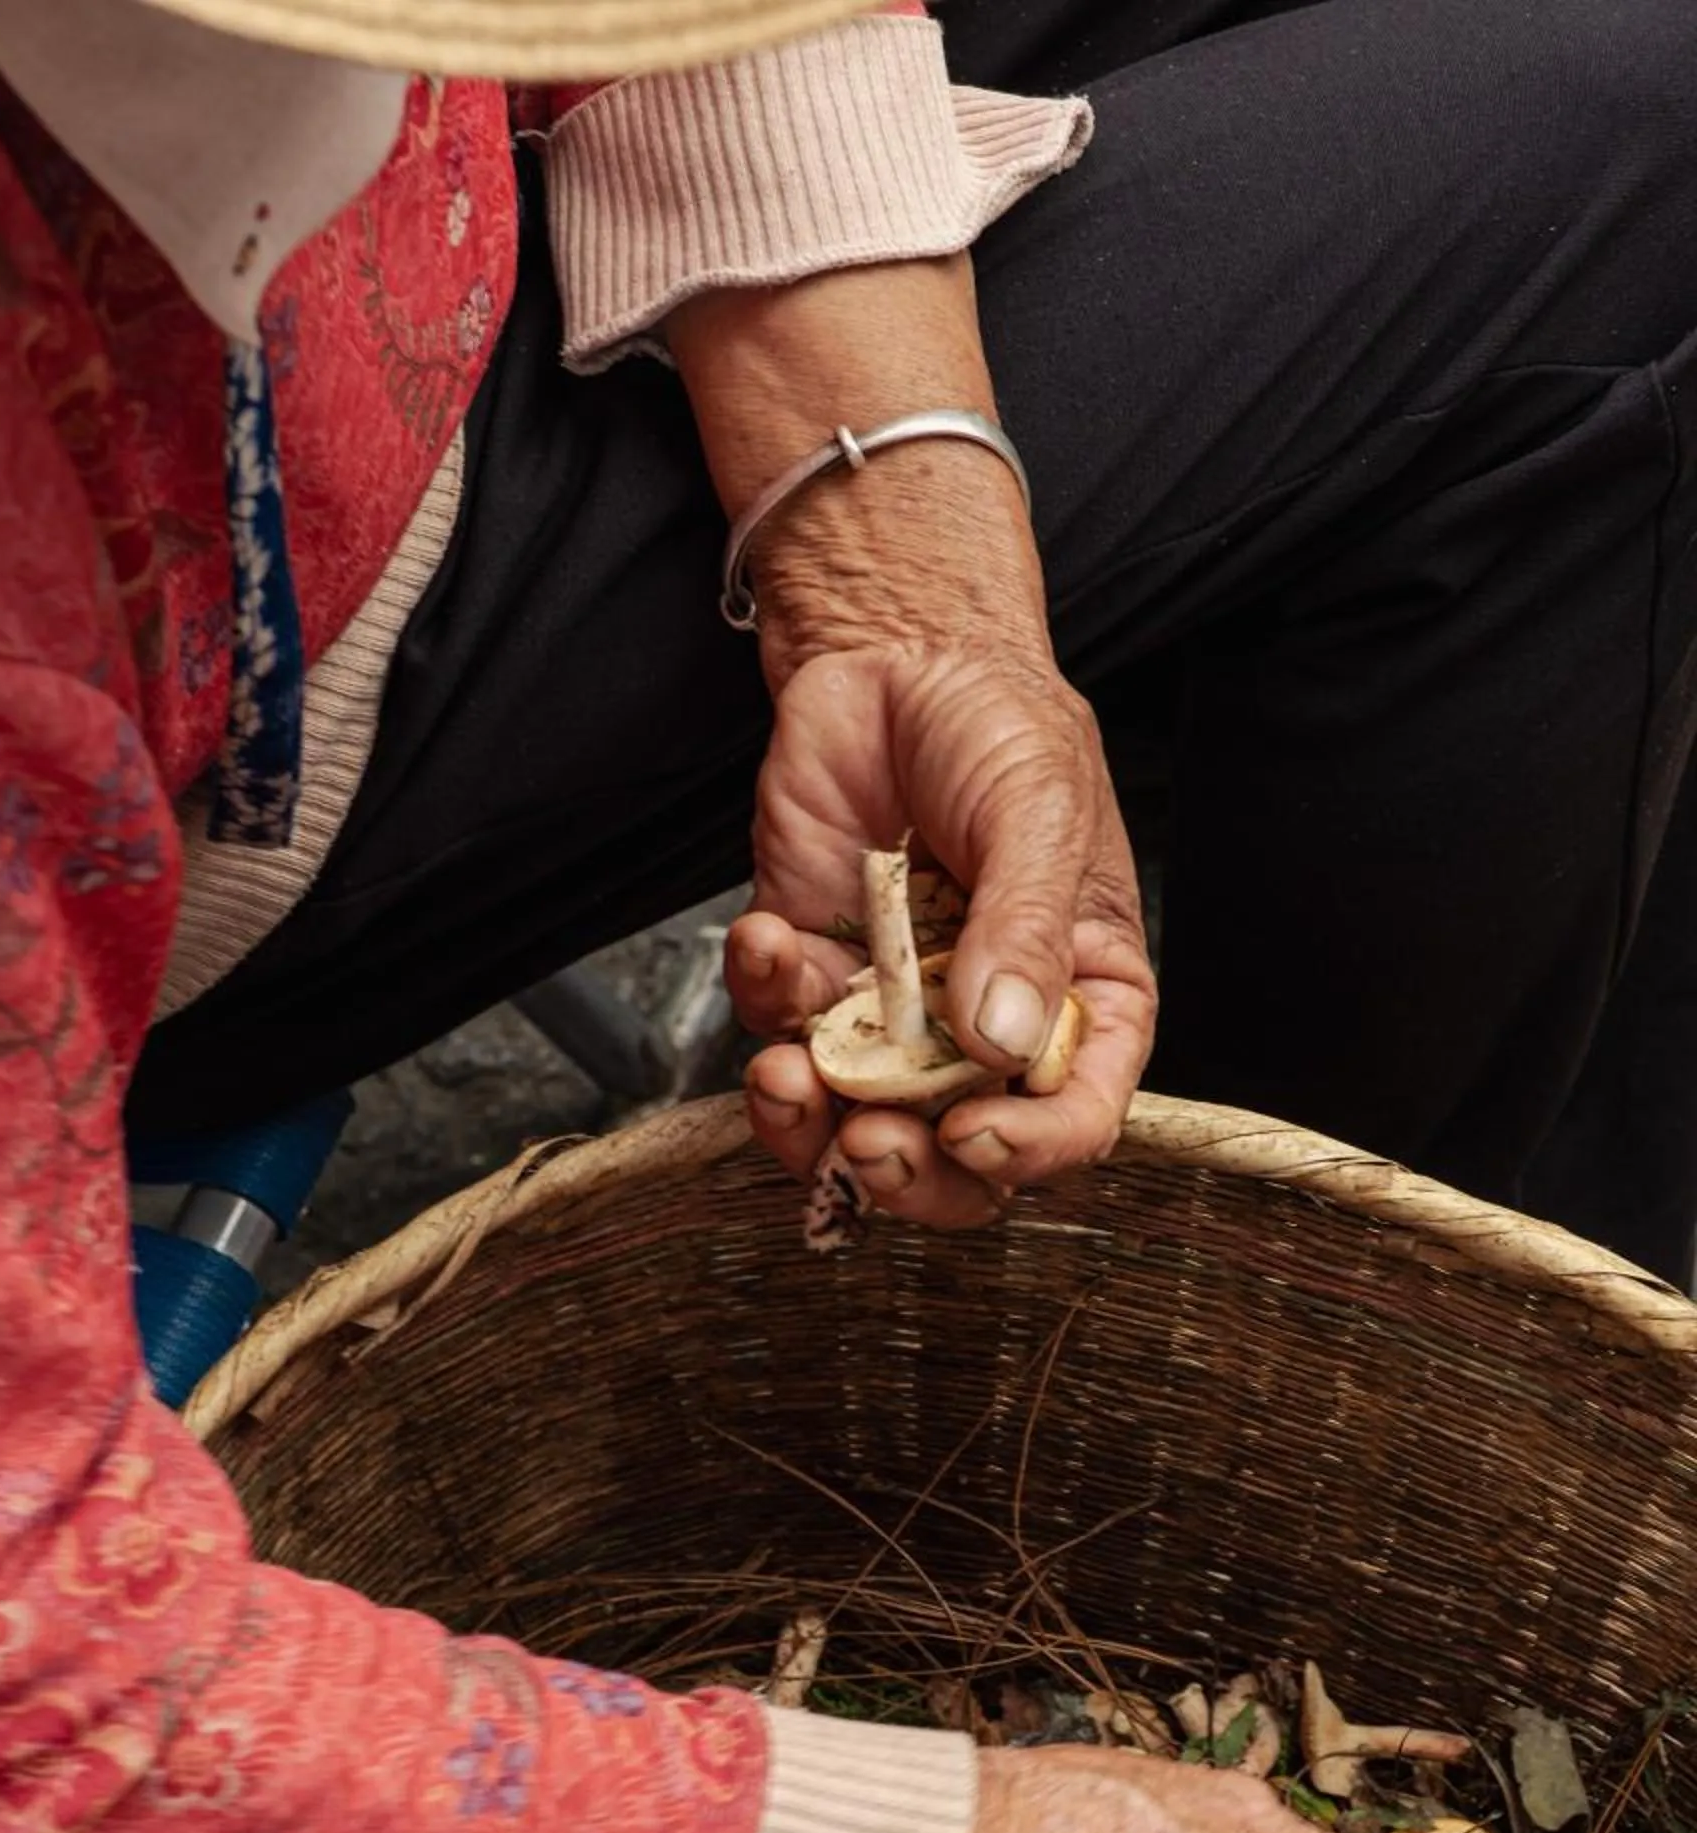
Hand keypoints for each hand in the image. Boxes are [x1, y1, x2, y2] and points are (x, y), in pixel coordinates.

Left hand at [663, 258, 1154, 1224]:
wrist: (890, 652)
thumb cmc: (995, 724)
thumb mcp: (1039, 812)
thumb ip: (1027, 929)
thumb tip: (1005, 1044)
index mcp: (1078, 1001)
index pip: (1076, 1113)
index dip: (1030, 1148)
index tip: (972, 1134)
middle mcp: (985, 1028)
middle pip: (957, 1157)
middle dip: (905, 1172)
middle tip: (864, 1144)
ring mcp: (891, 1011)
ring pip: (850, 1120)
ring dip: (809, 1123)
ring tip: (785, 1077)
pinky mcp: (810, 974)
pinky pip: (776, 1028)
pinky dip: (762, 1001)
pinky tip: (767, 937)